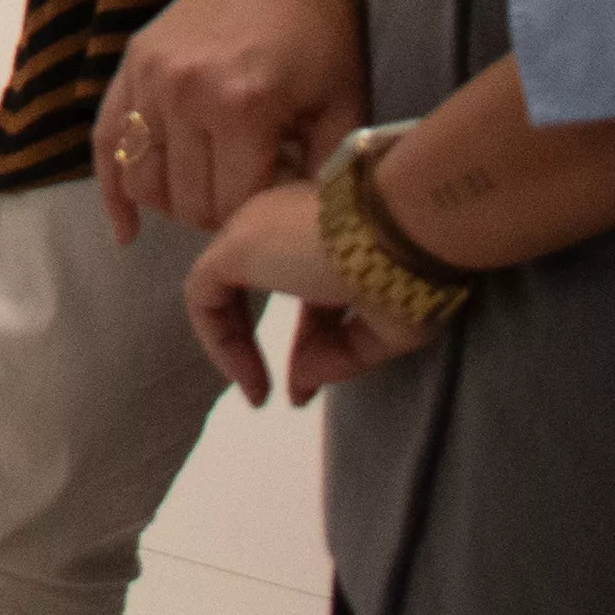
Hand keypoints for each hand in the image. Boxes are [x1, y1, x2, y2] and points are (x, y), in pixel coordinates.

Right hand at [99, 0, 365, 240]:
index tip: (274, 205)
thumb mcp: (342, 111)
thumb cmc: (325, 40)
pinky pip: (105, 140)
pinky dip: (113, 191)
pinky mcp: (131, 62)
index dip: (255, 221)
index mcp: (244, 108)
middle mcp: (186, 94)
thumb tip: (290, 234)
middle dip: (217, 215)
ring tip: (205, 192)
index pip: (231, 208)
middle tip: (244, 195)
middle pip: (186, 200)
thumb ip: (319, 178)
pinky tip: (126, 230)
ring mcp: (150, 76)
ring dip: (174, 204)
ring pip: (143, 179)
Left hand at [185, 177, 441, 401]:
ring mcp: (254, 227)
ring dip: (238, 344)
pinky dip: (218, 339)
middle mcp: (284, 219)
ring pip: (229, 286)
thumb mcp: (388, 324)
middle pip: (267, 283)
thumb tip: (300, 383)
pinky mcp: (231, 246)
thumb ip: (339, 354)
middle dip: (274, 340)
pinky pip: (203, 295)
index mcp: (327, 227)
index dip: (312, 337)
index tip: (314, 380)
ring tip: (259, 394)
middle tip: (286, 392)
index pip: (307, 284)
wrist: (405, 228)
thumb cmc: (410, 271)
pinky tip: (246, 379)